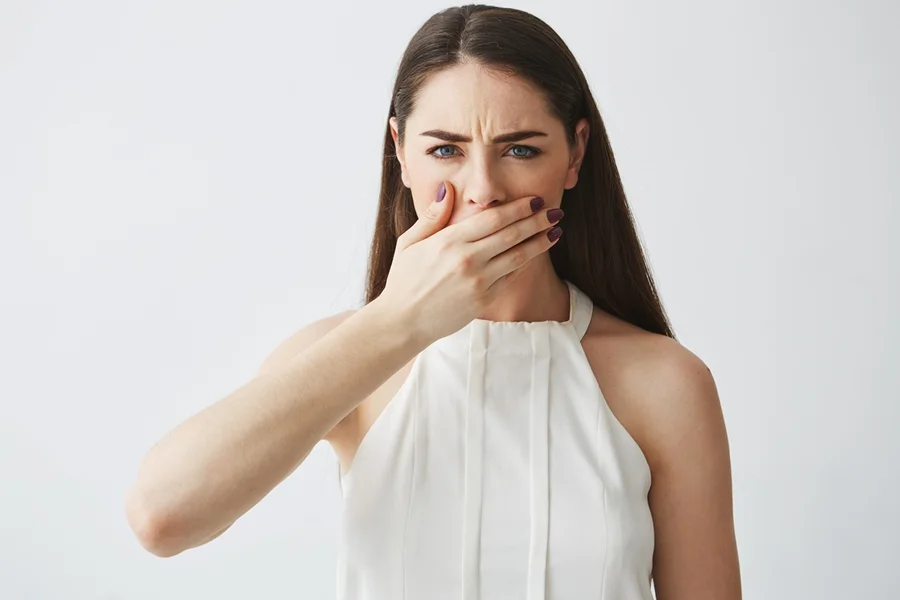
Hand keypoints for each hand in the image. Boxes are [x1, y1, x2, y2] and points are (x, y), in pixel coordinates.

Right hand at [378, 181, 563, 342]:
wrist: (403, 322)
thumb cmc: (403, 280)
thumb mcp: (409, 243)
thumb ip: (432, 216)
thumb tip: (449, 189)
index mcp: (449, 241)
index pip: (493, 218)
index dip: (518, 208)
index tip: (535, 200)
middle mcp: (467, 260)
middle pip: (511, 234)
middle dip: (537, 220)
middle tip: (555, 210)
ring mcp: (478, 282)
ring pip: (518, 256)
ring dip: (540, 242)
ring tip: (556, 231)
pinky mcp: (484, 300)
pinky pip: (510, 277)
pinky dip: (525, 263)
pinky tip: (535, 252)